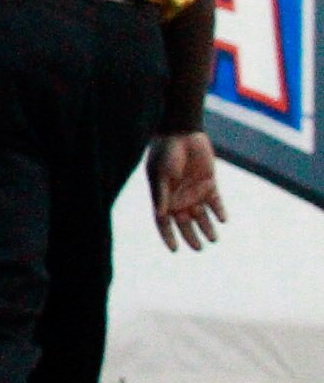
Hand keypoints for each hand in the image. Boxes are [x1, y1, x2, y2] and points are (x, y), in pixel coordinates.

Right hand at [147, 131, 224, 249]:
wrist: (181, 133)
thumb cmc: (165, 153)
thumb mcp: (160, 174)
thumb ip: (161, 194)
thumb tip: (161, 215)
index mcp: (163, 197)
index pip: (163, 222)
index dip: (168, 236)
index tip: (175, 250)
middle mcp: (179, 197)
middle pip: (185, 223)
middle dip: (191, 236)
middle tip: (198, 248)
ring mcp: (194, 191)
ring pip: (202, 216)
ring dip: (207, 227)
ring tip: (213, 239)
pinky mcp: (209, 183)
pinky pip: (216, 202)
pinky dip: (219, 211)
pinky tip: (222, 220)